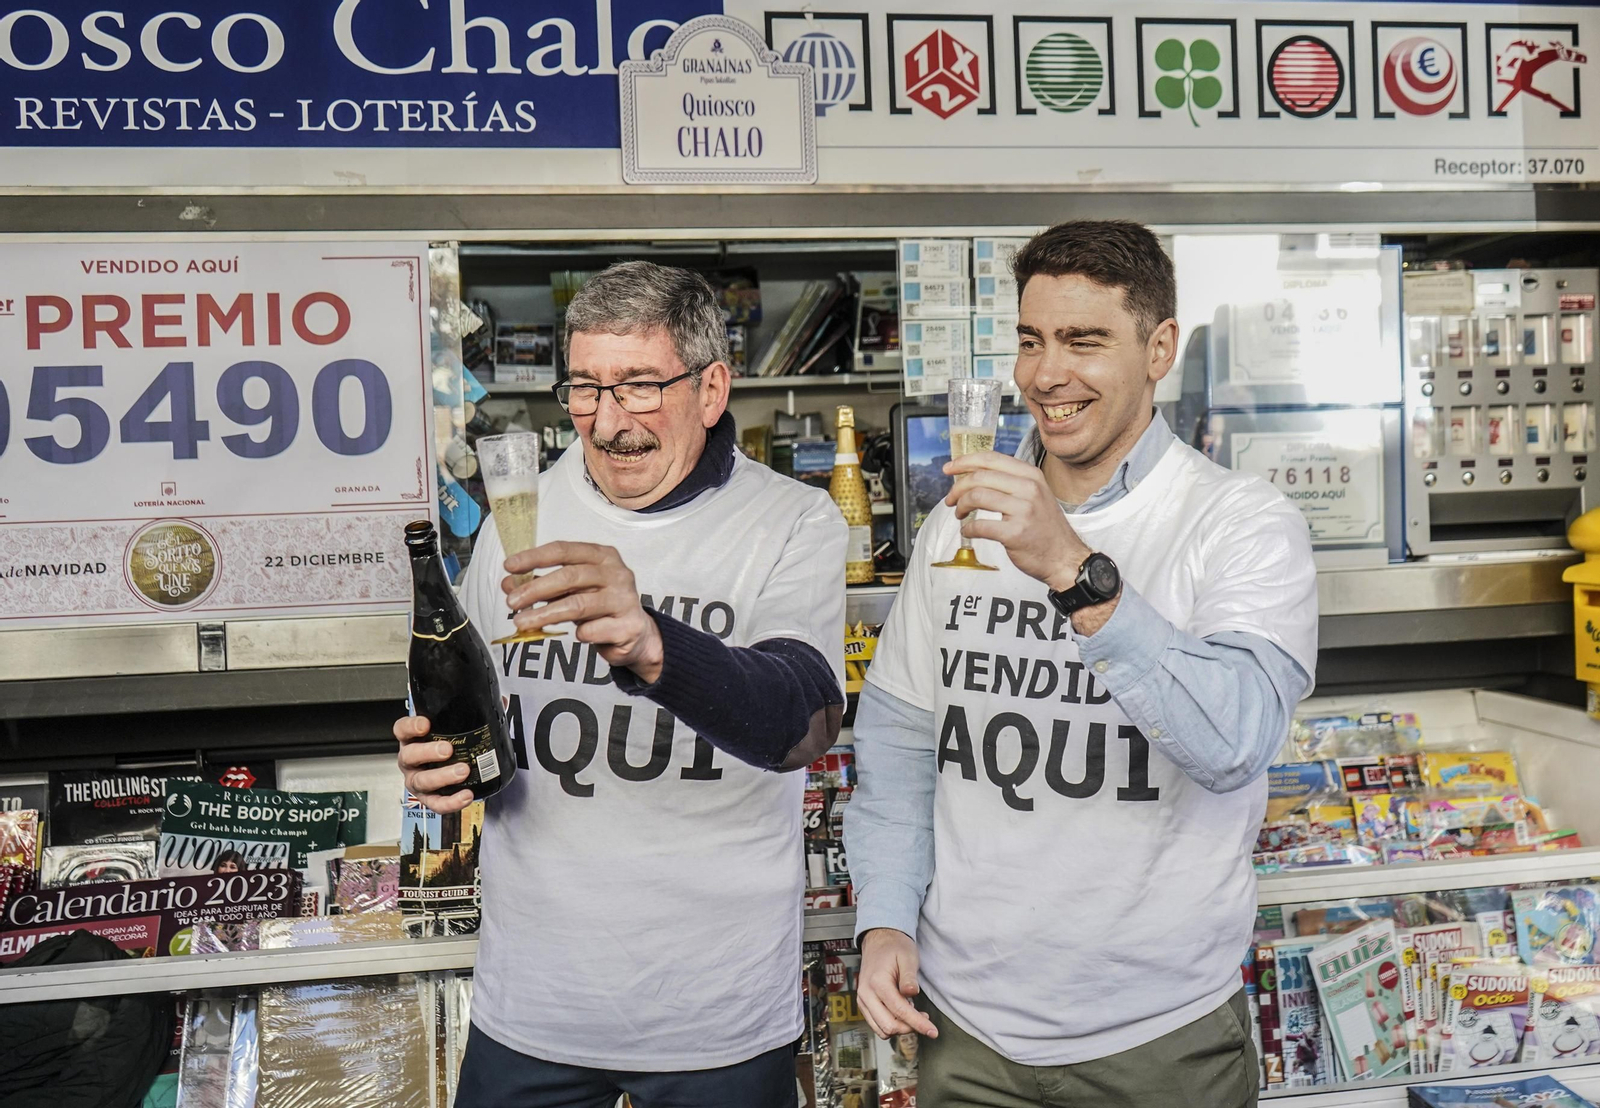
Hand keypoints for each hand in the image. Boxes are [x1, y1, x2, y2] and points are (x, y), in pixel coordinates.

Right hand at [393, 715, 476, 814]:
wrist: (452, 772)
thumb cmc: (448, 745)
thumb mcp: (455, 727)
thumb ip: (474, 712)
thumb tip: (501, 701)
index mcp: (413, 739)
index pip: (402, 729)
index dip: (410, 726)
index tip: (425, 724)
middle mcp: (410, 760)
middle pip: (409, 756)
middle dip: (427, 752)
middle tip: (447, 749)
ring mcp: (417, 780)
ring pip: (421, 781)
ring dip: (441, 777)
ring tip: (462, 771)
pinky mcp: (428, 799)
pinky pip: (436, 803)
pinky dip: (450, 802)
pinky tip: (466, 795)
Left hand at [504, 541, 664, 683]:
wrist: (637, 634)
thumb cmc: (601, 606)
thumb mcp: (572, 591)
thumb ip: (543, 584)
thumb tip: (509, 584)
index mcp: (603, 556)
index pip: (564, 550)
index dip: (534, 557)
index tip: (509, 566)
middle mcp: (617, 573)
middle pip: (569, 576)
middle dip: (535, 589)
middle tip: (511, 601)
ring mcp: (624, 599)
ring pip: (577, 605)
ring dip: (544, 614)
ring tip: (522, 622)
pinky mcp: (628, 626)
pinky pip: (592, 630)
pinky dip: (578, 634)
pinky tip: (576, 634)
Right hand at [857, 929, 937, 1039]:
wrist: (879, 941)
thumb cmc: (894, 947)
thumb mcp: (907, 957)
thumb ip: (909, 977)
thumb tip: (912, 994)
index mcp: (877, 982)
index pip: (899, 1011)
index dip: (918, 1023)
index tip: (933, 1031)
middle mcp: (866, 994)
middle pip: (889, 1025)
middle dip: (910, 1028)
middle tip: (925, 1020)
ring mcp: (863, 1000)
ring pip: (882, 1029)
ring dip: (900, 1028)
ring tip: (914, 1015)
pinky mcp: (864, 1004)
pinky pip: (877, 1025)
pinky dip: (891, 1025)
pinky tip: (902, 1014)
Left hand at [944, 451, 1090, 591]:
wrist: (1064, 557)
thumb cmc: (1045, 527)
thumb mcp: (1035, 494)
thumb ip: (1010, 482)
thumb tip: (973, 474)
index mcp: (1031, 475)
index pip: (991, 459)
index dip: (965, 462)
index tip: (949, 469)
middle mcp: (1029, 488)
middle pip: (980, 477)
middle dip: (957, 488)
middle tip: (950, 499)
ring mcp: (1023, 510)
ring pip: (977, 496)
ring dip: (960, 506)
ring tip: (959, 514)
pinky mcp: (1015, 533)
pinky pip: (980, 525)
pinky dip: (968, 528)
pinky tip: (968, 531)